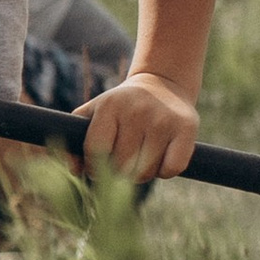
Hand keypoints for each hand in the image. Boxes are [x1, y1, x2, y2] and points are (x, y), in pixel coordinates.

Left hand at [79, 68, 198, 183]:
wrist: (162, 84)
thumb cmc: (120, 108)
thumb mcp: (94, 114)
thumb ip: (76, 142)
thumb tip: (73, 171)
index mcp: (110, 106)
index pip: (96, 150)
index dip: (93, 167)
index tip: (97, 168)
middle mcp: (137, 111)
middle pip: (121, 166)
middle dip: (118, 172)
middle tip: (123, 162)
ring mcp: (163, 119)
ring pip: (144, 171)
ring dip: (141, 174)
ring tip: (140, 158)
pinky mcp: (186, 128)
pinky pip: (171, 169)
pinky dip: (164, 172)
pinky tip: (161, 159)